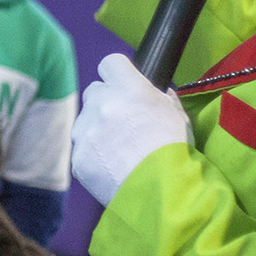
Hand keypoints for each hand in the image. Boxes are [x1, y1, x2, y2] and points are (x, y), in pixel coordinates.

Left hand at [71, 53, 191, 206]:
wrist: (161, 192)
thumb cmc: (174, 152)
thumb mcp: (177, 116)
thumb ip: (162, 99)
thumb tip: (157, 93)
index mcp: (129, 88)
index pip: (111, 63)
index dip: (117, 74)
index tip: (123, 86)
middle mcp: (102, 103)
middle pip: (95, 91)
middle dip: (106, 102)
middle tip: (124, 123)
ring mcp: (86, 130)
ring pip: (85, 120)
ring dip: (97, 129)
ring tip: (120, 151)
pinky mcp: (78, 156)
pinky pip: (82, 148)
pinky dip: (93, 155)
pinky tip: (112, 167)